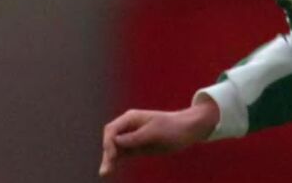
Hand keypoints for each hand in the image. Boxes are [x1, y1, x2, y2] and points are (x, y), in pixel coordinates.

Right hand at [98, 98, 219, 176]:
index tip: (113, 156)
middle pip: (110, 140)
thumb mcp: (154, 132)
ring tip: (104, 174)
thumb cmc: (172, 128)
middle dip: (106, 154)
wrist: (187, 130)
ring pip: (114, 149)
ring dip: (108, 160)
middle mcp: (128, 126)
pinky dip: (115, 162)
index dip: (108, 143)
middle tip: (105, 171)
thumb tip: (115, 141)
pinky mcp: (136, 147)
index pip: (112, 129)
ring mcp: (131, 137)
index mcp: (131, 118)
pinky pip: (122, 154)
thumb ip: (135, 137)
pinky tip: (110, 171)